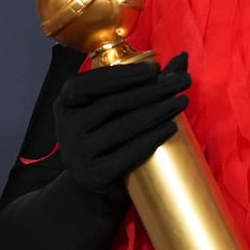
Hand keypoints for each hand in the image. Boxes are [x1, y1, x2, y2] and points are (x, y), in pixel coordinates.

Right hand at [54, 52, 189, 198]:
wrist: (91, 191)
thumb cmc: (108, 141)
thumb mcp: (114, 111)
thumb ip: (144, 84)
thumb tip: (183, 57)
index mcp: (66, 104)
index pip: (87, 83)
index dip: (121, 74)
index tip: (155, 69)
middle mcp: (67, 127)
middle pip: (112, 103)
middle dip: (152, 90)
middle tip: (182, 83)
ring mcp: (78, 153)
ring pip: (122, 127)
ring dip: (156, 111)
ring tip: (181, 102)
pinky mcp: (94, 175)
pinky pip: (127, 154)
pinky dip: (151, 139)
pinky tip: (171, 128)